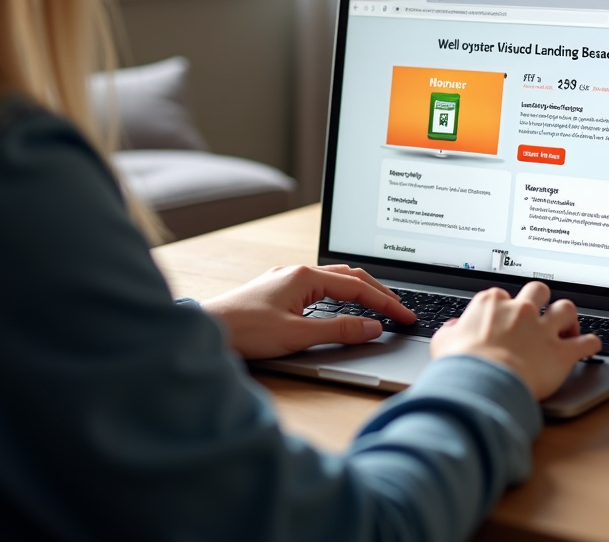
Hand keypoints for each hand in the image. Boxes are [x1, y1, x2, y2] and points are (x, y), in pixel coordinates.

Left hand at [201, 264, 415, 358]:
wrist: (203, 331)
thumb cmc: (243, 331)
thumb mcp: (296, 335)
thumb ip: (338, 331)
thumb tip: (372, 328)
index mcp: (304, 276)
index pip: (357, 286)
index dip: (386, 302)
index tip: (405, 316)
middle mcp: (296, 273)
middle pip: (349, 276)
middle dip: (378, 292)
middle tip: (400, 310)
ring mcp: (285, 281)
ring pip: (333, 280)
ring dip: (359, 291)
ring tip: (379, 305)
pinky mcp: (276, 292)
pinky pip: (319, 288)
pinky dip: (340, 296)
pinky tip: (342, 307)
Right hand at [430, 281, 600, 399]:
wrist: (482, 384)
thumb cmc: (462, 365)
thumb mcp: (443, 343)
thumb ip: (450, 331)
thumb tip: (453, 329)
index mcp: (492, 304)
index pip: (502, 295)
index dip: (504, 308)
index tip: (504, 319)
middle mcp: (520, 310)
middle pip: (538, 291)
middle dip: (540, 299)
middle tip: (539, 313)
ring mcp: (543, 329)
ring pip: (566, 309)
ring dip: (568, 317)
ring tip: (566, 327)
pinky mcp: (561, 352)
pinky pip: (586, 342)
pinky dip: (590, 343)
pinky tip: (589, 346)